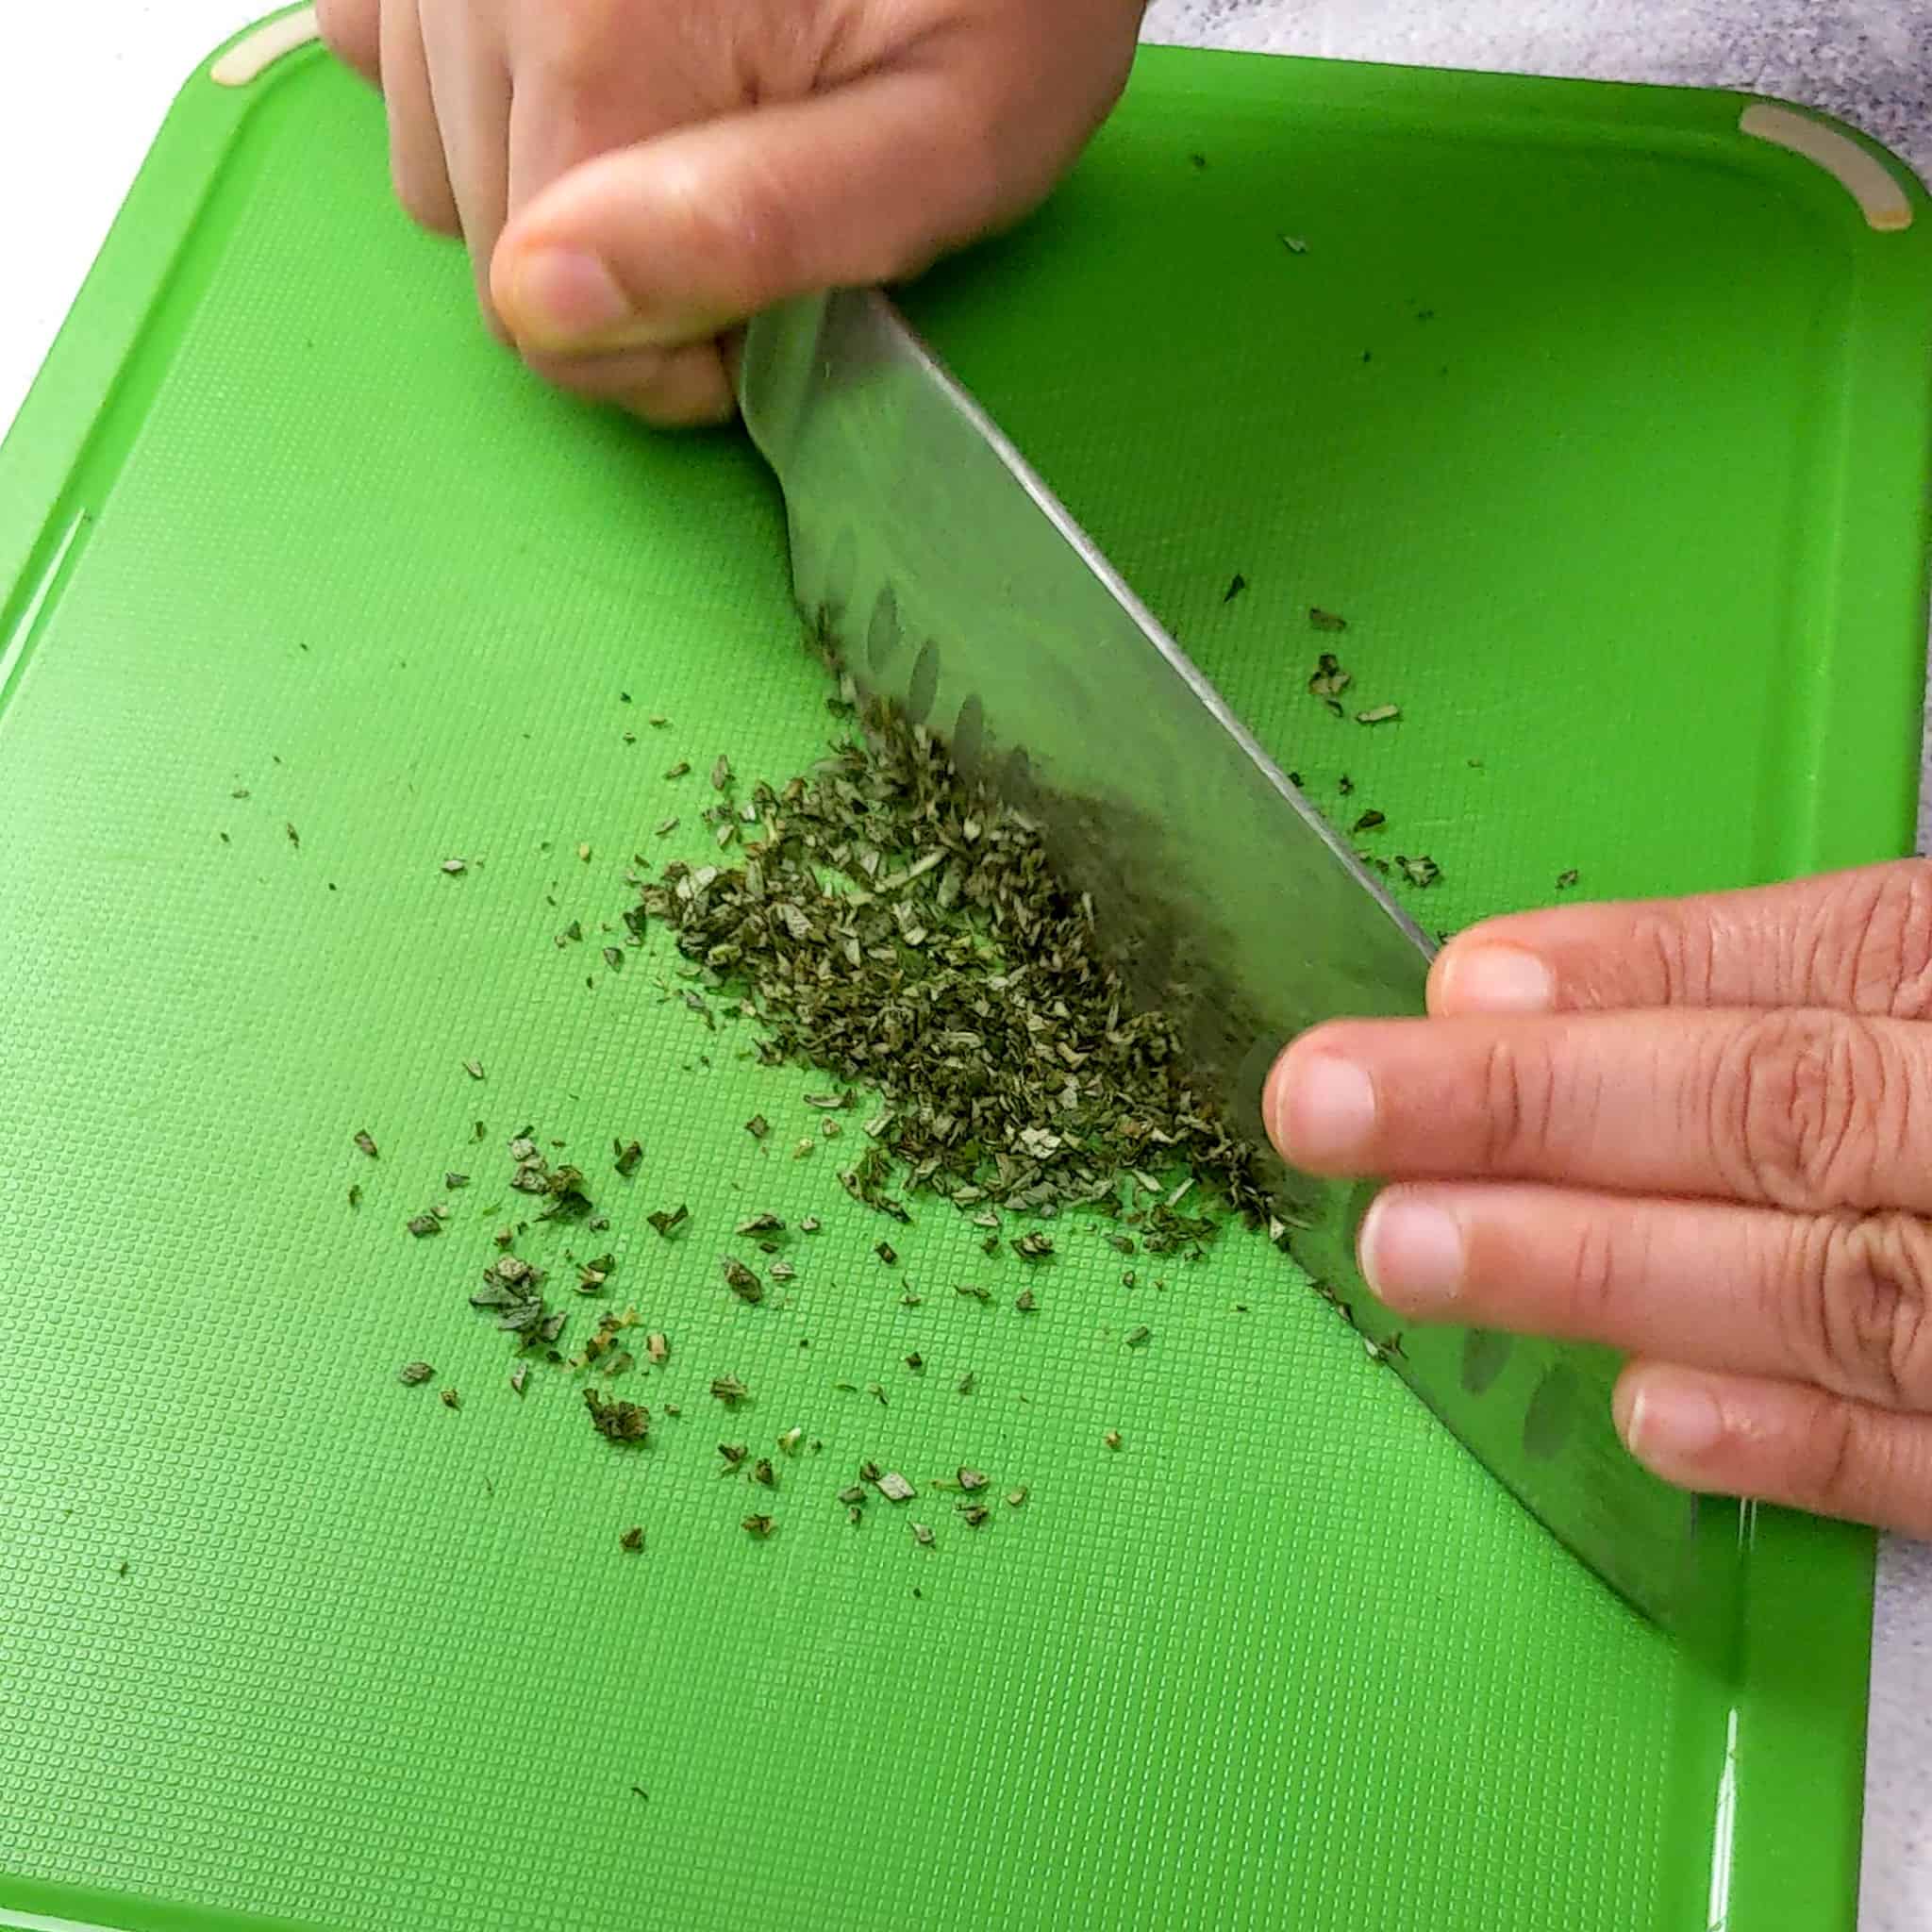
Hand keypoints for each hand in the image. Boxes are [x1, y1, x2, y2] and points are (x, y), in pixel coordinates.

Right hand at [316, 0, 1143, 422]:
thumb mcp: (941, 139)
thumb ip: (753, 230)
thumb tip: (544, 306)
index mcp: (596, 37)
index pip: (545, 326)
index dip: (666, 356)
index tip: (764, 319)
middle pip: (495, 249)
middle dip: (626, 275)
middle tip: (753, 206)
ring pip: (440, 170)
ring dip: (563, 193)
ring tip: (701, 121)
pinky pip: (401, 68)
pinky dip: (493, 102)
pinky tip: (613, 68)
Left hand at [1264, 860, 1931, 1535]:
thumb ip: (1814, 961)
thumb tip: (1524, 978)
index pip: (1832, 967)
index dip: (1631, 976)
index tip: (1454, 986)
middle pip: (1789, 1114)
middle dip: (1543, 1111)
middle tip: (1338, 1108)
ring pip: (1841, 1291)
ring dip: (1607, 1272)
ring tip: (1415, 1251)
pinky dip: (1800, 1444)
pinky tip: (1641, 1414)